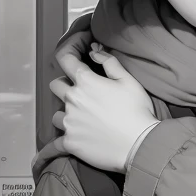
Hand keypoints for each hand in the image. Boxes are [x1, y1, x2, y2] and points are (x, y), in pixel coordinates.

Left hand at [48, 42, 157, 173]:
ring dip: (66, 114)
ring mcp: (68, 122)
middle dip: (65, 85)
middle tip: (81, 92)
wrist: (139, 145)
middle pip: (55, 85)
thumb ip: (109, 63)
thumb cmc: (136, 111)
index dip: (69, 49)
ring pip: (56, 114)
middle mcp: (72, 100)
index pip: (65, 58)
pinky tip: (70, 141)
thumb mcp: (128, 80)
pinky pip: (56, 142)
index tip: (76, 49)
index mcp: (85, 81)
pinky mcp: (70, 142)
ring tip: (81, 119)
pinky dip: (63, 141)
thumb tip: (94, 52)